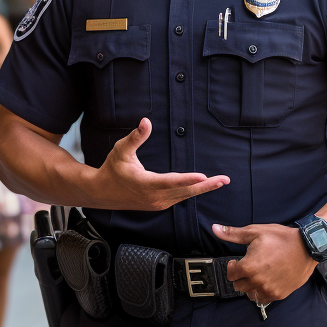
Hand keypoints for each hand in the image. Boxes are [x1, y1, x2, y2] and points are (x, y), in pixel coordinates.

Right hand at [91, 119, 228, 210]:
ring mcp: (157, 203)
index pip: (171, 181)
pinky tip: (203, 186)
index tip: (204, 176)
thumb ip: (136, 137)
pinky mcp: (159, 205)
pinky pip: (179, 198)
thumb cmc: (112, 168)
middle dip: (206, 185)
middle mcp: (154, 196)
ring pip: (184, 196)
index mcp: (145, 183)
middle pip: (185, 191)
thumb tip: (146, 121)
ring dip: (203, 189)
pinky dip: (192, 192)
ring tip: (220, 182)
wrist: (102, 192)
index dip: (188, 179)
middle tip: (224, 180)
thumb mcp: (121, 150)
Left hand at [213, 223, 316, 303]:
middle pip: (238, 285)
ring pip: (249, 294)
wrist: (307, 247)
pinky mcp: (279, 294)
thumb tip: (214, 228)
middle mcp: (257, 281)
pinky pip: (262, 299)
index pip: (230, 274)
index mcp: (249, 267)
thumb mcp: (255, 232)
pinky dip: (261, 292)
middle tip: (249, 266)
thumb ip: (233, 234)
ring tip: (258, 274)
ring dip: (250, 285)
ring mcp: (268, 290)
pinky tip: (266, 281)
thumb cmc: (281, 238)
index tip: (238, 261)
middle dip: (240, 276)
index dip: (233, 266)